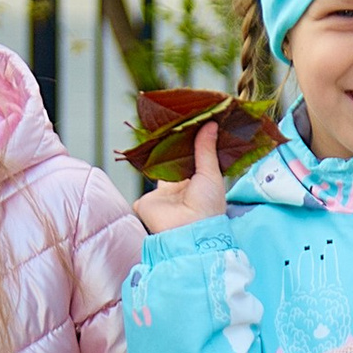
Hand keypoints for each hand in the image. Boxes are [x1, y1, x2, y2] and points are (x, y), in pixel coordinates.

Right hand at [136, 118, 228, 236]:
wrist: (186, 232)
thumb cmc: (207, 208)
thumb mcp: (210, 174)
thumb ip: (206, 149)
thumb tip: (211, 124)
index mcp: (199, 184)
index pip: (193, 158)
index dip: (191, 141)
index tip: (190, 121)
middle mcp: (180, 188)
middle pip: (173, 161)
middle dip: (172, 144)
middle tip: (172, 120)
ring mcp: (163, 195)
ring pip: (157, 168)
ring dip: (156, 152)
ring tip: (158, 127)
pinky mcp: (147, 201)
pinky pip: (142, 181)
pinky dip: (142, 163)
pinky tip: (144, 144)